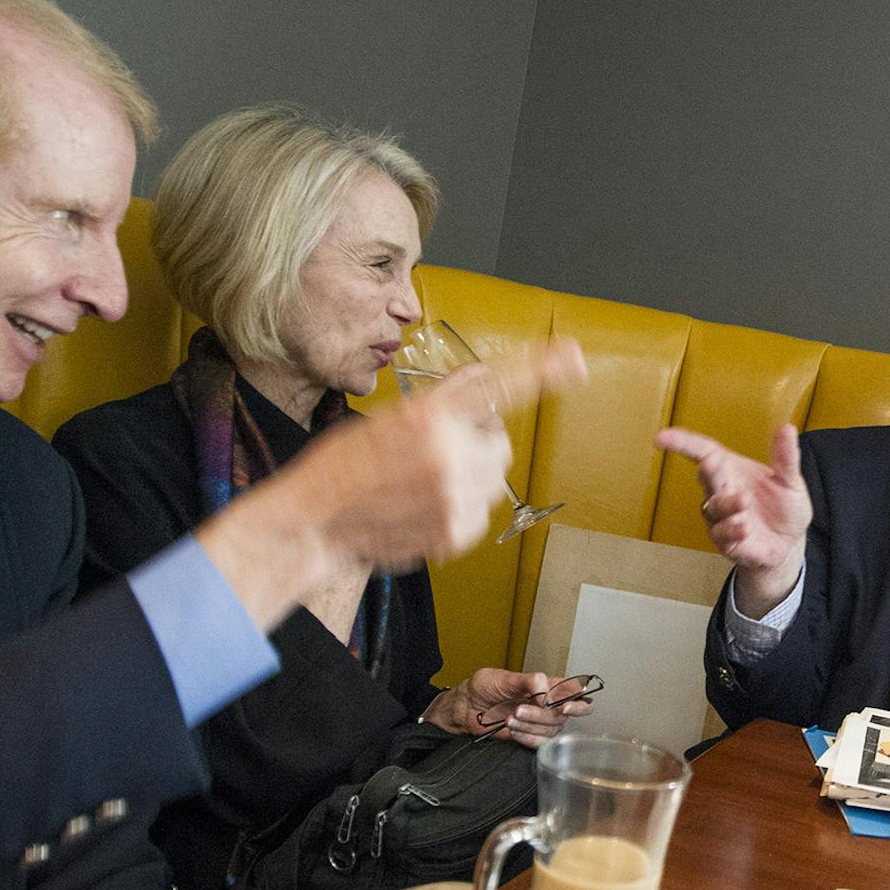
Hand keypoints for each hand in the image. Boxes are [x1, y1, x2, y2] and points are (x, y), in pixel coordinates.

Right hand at [199, 339, 586, 631]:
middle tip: (443, 452)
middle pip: (499, 445)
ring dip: (470, 479)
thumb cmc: (344, 467)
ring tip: (424, 484)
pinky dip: (459, 509)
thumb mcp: (388, 418)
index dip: (539, 371)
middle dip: (480, 446)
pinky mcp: (456, 532)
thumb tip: (485, 376)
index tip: (572, 357)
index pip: (495, 388)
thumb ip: (443, 400)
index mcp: (428, 417)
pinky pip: (479, 513)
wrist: (317, 522)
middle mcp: (446, 455)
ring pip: (492, 482)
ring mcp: (453, 497)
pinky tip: (423, 507)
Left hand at [423, 669, 590, 744]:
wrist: (466, 706)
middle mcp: (548, 704)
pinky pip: (540, 743)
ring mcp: (540, 722)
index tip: (564, 706)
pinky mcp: (529, 736)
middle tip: (520, 709)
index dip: (577, 700)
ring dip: (530, 726)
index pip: (574, 691)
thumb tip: (545, 687)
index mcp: (547, 685)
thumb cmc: (484, 687)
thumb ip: (527, 680)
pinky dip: (527, 738)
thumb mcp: (504, 677)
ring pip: (551, 730)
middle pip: (562, 715)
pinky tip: (513, 731)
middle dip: (541, 715)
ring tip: (509, 718)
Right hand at [654, 423, 811, 615]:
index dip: (682, 443)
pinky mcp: (727, 542)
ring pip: (714, 509)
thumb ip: (786, 457)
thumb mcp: (790, 480)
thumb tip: (787, 429)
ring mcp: (721, 518)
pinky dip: (733, 531)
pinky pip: (724, 536)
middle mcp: (720, 492)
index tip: (661, 438)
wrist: (789, 542)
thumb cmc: (783, 507)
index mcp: (730, 470)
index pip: (702, 451)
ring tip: (743, 502)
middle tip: (709, 463)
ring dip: (727, 505)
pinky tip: (745, 528)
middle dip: (708, 471)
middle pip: (707, 479)